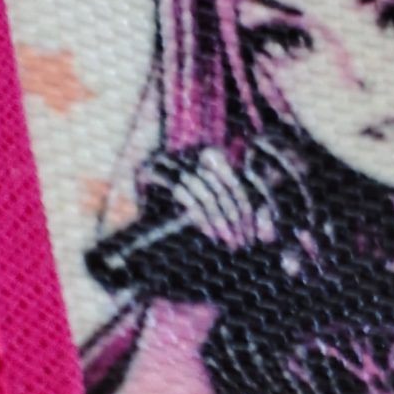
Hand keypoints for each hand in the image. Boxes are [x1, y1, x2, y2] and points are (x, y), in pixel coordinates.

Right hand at [139, 145, 281, 250]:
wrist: (129, 227)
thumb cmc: (172, 223)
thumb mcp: (207, 210)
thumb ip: (230, 206)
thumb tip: (265, 218)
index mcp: (205, 154)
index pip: (231, 178)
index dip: (243, 204)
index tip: (250, 231)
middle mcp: (187, 152)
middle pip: (220, 184)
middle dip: (234, 214)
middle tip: (241, 241)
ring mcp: (167, 160)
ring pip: (205, 190)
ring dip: (220, 218)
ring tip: (229, 242)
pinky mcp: (150, 172)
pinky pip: (185, 194)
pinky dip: (201, 214)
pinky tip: (212, 234)